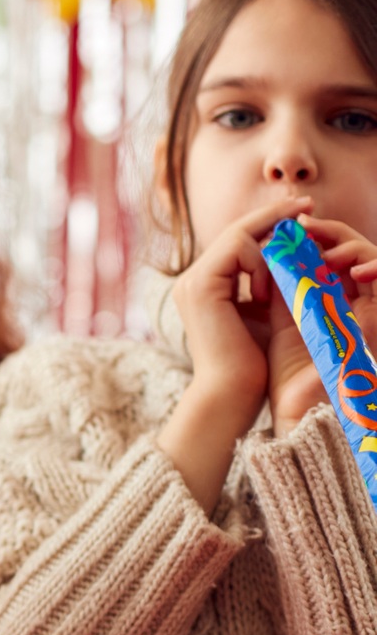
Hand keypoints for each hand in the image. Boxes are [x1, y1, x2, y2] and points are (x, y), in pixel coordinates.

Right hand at [159, 196, 310, 509]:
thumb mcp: (268, 314)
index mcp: (206, 287)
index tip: (304, 215)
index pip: (238, 242)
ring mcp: (193, 282)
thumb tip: (295, 258)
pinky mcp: (202, 286)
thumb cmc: (253, 366)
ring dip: (273, 242)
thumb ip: (274, 285)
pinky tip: (278, 281)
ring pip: (237, 235)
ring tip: (298, 255)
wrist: (232, 394)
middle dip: (275, 217)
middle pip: (236, 231)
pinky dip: (264, 258)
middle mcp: (193, 281)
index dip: (270, 225)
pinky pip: (237, 249)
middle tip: (308, 205)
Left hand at [260, 214, 376, 436]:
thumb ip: (281, 284)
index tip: (289, 225)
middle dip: (330, 231)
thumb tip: (267, 245)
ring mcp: (368, 310)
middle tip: (304, 224)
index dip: (314, 235)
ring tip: (324, 248)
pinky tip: (353, 269)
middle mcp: (352, 301)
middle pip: (353, 250)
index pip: (329, 254)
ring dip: (352, 245)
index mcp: (328, 299)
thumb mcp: (278, 318)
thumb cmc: (284, 372)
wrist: (296, 410)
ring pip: (373, 259)